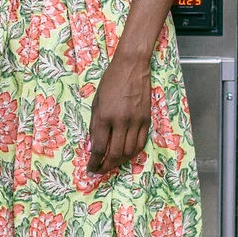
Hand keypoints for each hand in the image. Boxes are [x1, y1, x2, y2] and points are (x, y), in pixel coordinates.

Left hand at [87, 54, 152, 174]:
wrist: (131, 66)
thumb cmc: (110, 81)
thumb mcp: (96, 101)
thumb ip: (95, 125)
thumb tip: (93, 146)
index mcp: (105, 116)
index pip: (99, 147)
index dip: (94, 162)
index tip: (90, 168)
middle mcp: (121, 121)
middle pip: (115, 154)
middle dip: (106, 166)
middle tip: (100, 170)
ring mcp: (136, 121)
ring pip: (129, 152)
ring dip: (119, 162)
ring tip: (111, 164)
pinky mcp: (146, 119)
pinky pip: (141, 143)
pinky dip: (133, 153)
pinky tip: (126, 155)